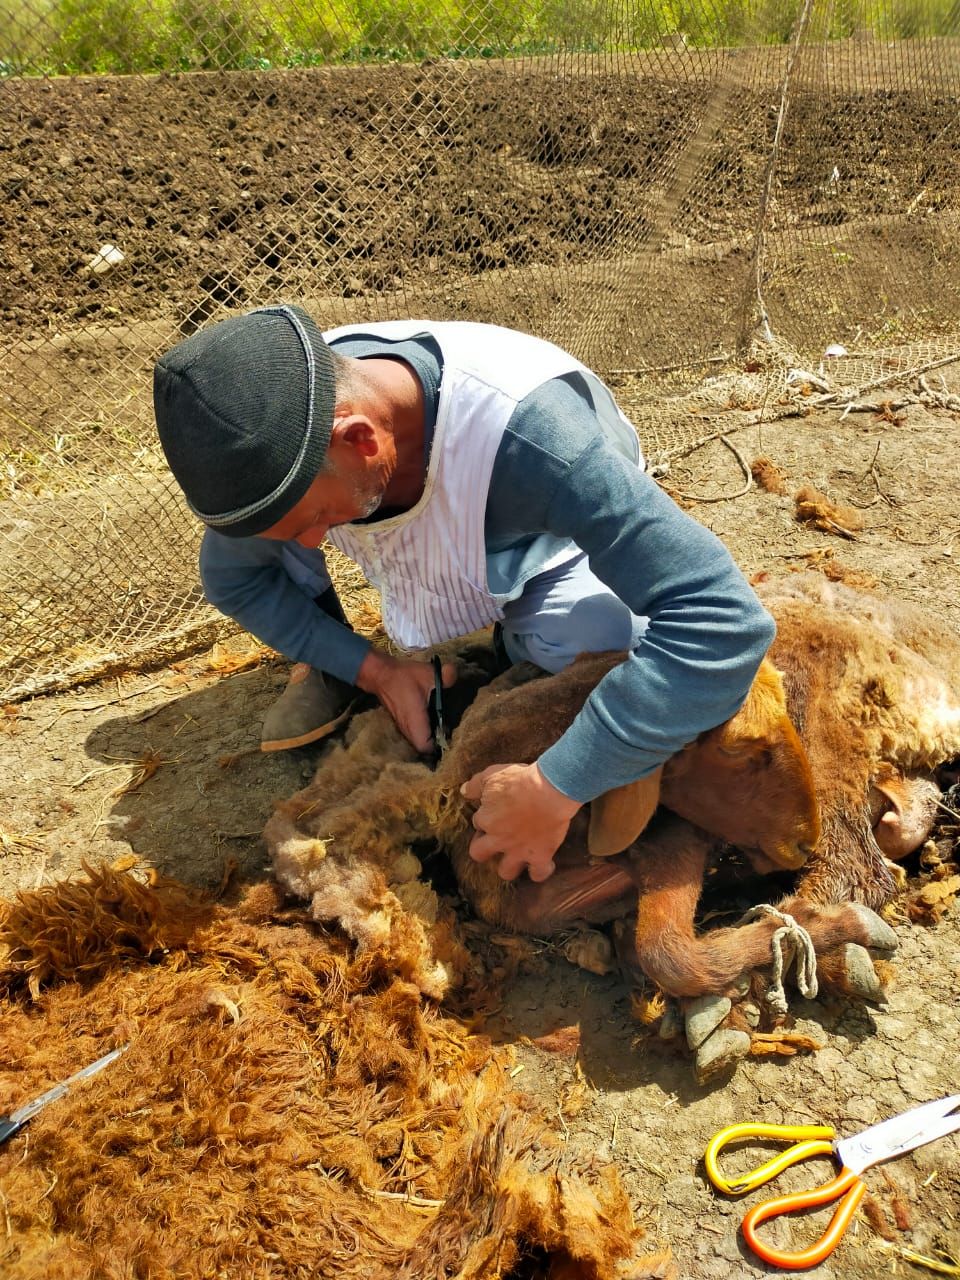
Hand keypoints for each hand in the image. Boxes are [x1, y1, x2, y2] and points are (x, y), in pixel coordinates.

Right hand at [356, 649, 456, 753]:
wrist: (381, 674)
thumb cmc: (404, 676)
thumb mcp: (428, 673)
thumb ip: (446, 675)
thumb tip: (456, 674)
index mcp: (415, 721)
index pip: (425, 747)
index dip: (437, 746)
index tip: (447, 735)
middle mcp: (407, 728)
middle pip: (422, 748)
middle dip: (435, 742)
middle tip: (447, 730)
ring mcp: (402, 727)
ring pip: (417, 741)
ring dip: (428, 736)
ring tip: (441, 725)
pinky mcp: (400, 722)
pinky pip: (413, 733)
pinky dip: (423, 730)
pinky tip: (431, 718)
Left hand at [460, 763, 581, 881]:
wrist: (549, 791)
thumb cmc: (520, 781)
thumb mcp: (492, 775)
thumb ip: (475, 785)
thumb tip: (464, 791)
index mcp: (486, 820)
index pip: (478, 822)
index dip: (485, 817)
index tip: (494, 811)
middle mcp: (499, 840)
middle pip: (479, 854)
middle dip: (483, 848)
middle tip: (494, 838)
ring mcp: (519, 851)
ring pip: (506, 872)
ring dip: (508, 866)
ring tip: (515, 857)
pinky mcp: (540, 855)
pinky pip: (538, 874)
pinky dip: (540, 871)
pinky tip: (543, 865)